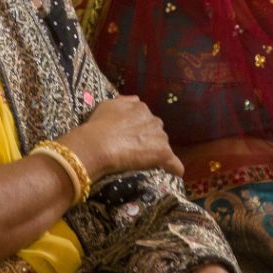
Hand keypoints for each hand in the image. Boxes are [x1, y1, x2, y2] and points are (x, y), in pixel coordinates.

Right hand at [61, 95, 184, 180]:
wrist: (98, 144)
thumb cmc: (98, 126)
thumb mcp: (107, 105)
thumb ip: (124, 101)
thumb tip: (136, 99)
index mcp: (141, 108)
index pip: (146, 119)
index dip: (138, 130)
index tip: (129, 138)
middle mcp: (154, 120)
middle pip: (156, 132)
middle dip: (149, 140)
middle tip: (133, 151)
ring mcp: (160, 137)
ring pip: (164, 147)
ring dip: (156, 154)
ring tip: (141, 164)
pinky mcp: (164, 154)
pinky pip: (175, 165)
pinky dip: (171, 169)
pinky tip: (165, 173)